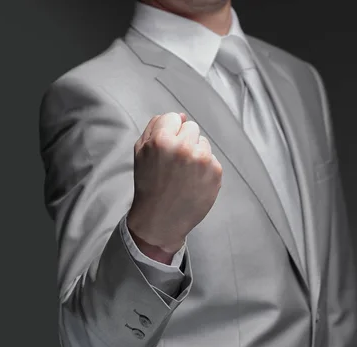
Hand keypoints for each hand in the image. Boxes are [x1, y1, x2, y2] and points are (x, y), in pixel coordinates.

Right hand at [127, 112, 222, 253]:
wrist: (161, 219)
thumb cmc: (148, 185)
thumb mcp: (140, 152)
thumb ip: (155, 127)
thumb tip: (181, 116)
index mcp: (162, 140)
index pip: (173, 118)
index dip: (169, 133)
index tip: (165, 149)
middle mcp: (184, 147)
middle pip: (191, 127)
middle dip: (184, 140)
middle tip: (175, 163)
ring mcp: (203, 160)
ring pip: (203, 143)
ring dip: (196, 153)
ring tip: (183, 174)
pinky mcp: (216, 172)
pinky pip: (212, 159)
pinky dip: (205, 169)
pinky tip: (193, 182)